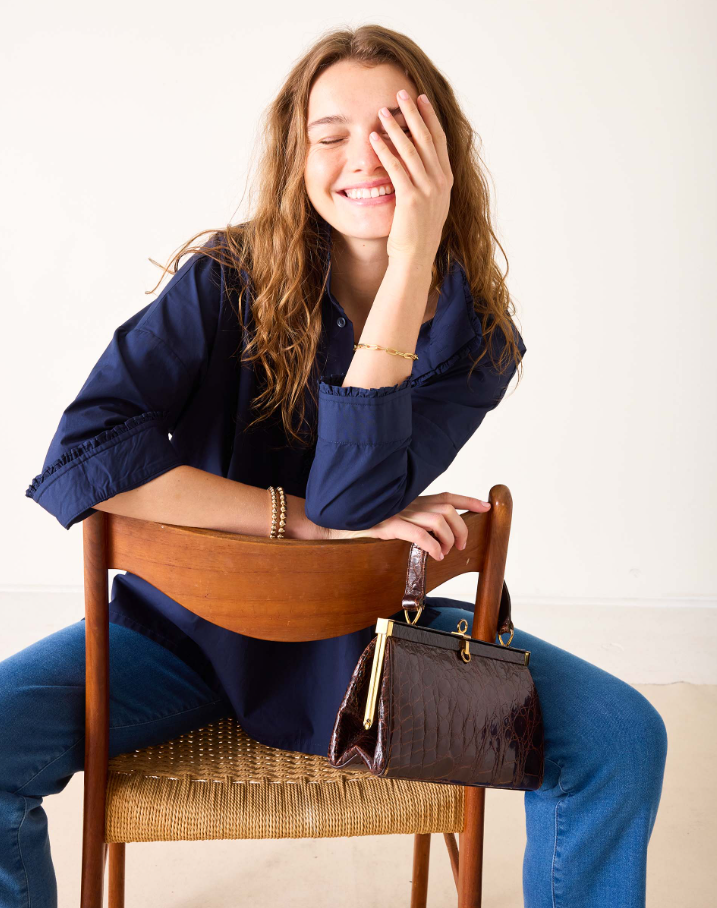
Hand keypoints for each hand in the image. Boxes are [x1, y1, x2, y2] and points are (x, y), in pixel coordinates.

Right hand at [324, 492, 490, 560]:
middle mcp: (409, 503)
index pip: (446, 496)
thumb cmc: (365, 523)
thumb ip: (413, 523)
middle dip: (461, 527)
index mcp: (412, 500)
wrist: (335, 523)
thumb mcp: (394, 519)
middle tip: (460, 545)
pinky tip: (435, 554)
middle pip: (447, 508)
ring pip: (437, 519)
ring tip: (446, 552)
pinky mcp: (388, 524)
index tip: (486, 506)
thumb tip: (435, 538)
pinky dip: (431, 544)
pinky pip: (417, 532)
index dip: (468, 501)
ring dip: (448, 537)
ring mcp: (399, 512)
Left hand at [370, 90, 452, 264]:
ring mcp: (427, 191)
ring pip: (411, 150)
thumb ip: (426, 182)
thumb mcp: (428, 204)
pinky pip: (396, 169)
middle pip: (427, 139)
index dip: (430, 118)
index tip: (421, 99)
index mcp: (445, 180)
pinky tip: (374, 139)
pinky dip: (385, 151)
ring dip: (396, 128)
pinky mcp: (411, 199)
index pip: (439, 141)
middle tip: (402, 92)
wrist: (415, 258)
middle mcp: (440, 182)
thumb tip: (418, 163)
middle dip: (414, 114)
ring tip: (383, 111)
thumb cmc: (417, 233)